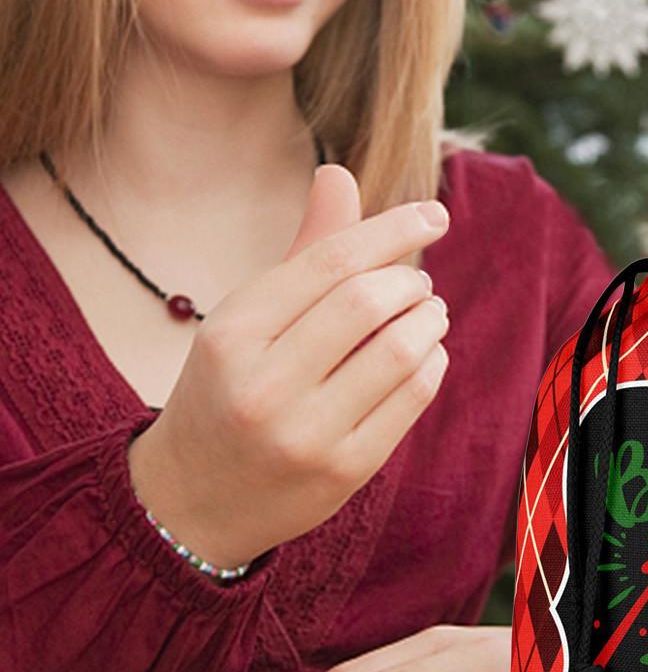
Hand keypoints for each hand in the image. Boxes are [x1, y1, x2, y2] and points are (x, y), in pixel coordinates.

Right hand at [129, 165, 451, 566]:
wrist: (189, 501)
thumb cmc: (231, 385)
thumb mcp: (250, 316)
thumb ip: (306, 249)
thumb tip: (338, 171)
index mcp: (233, 331)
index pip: (332, 260)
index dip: (393, 229)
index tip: (434, 213)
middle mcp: (263, 383)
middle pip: (371, 301)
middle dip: (411, 281)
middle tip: (417, 283)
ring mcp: (304, 432)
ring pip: (401, 348)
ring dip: (431, 319)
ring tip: (427, 314)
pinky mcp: (344, 469)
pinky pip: (415, 395)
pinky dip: (433, 360)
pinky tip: (424, 353)